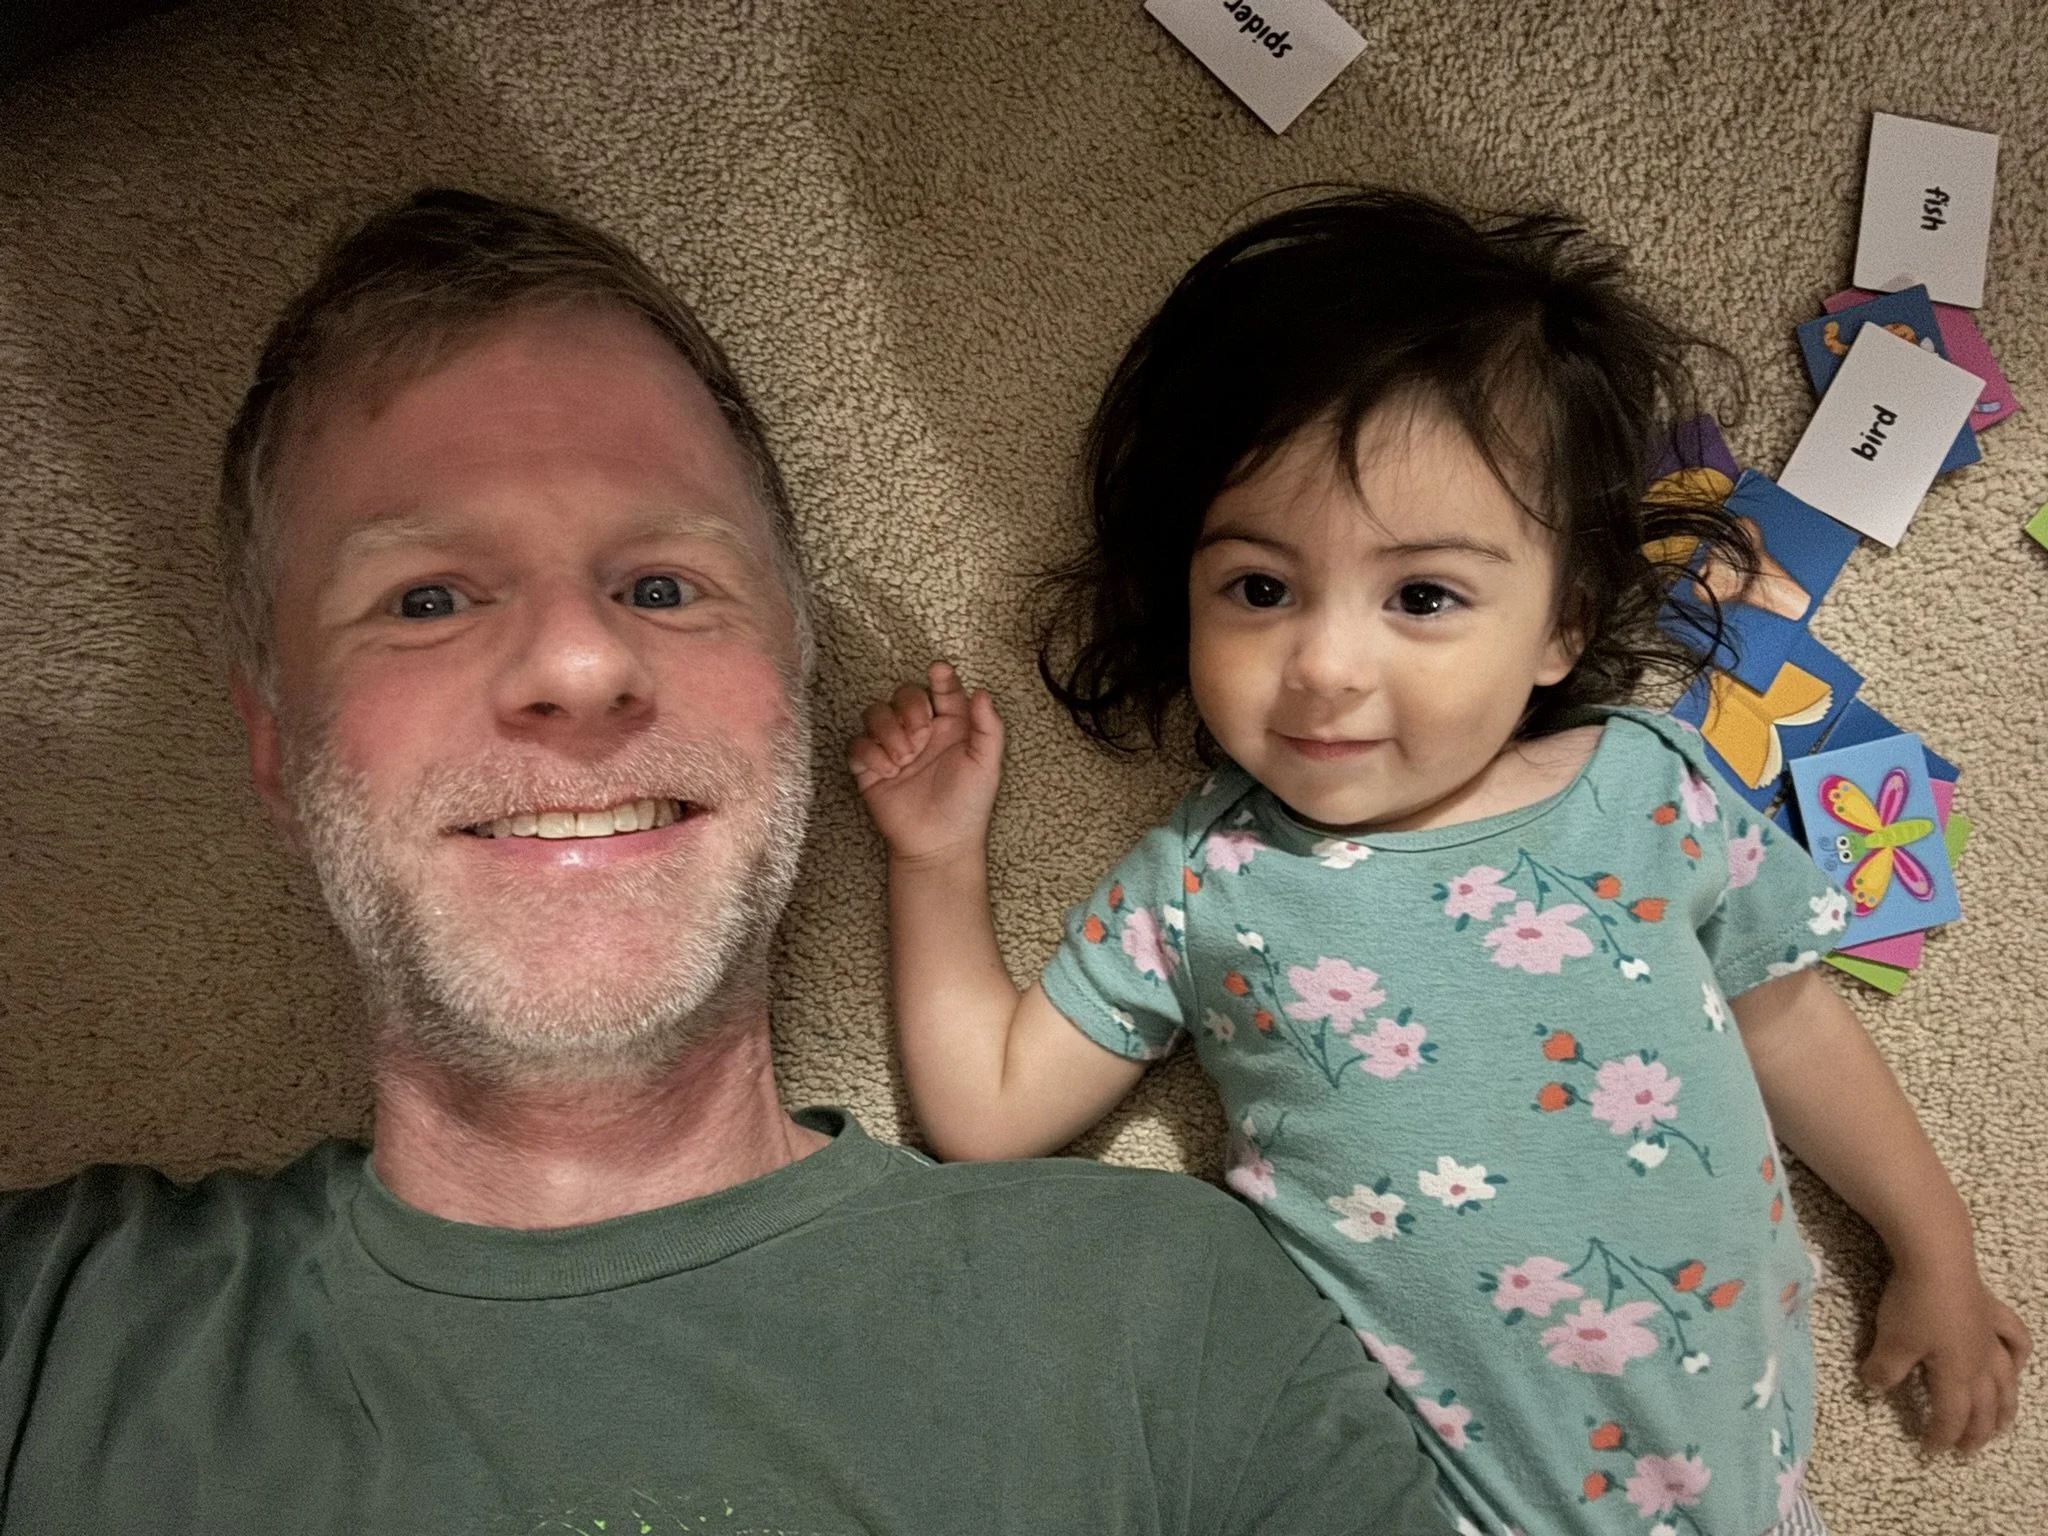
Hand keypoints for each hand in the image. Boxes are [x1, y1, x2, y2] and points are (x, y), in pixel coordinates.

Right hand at [848, 661, 1003, 864]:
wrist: (939, 843)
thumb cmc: (968, 805)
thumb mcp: (987, 765)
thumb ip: (988, 727)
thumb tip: (981, 692)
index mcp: (951, 725)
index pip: (943, 689)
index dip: (941, 677)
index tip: (938, 670)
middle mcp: (921, 731)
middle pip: (904, 694)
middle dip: (909, 707)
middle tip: (919, 735)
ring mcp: (893, 747)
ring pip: (875, 712)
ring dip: (888, 730)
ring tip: (904, 758)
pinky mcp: (870, 767)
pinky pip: (857, 743)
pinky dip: (869, 752)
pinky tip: (888, 772)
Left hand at [1860, 1261, 2030, 1452]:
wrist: (1937, 1259)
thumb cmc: (1913, 1304)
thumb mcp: (1891, 1342)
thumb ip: (1884, 1371)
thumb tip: (1873, 1388)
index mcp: (1955, 1375)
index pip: (1952, 1416)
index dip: (1942, 1436)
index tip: (1930, 1451)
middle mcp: (1981, 1362)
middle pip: (1985, 1406)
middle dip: (1977, 1432)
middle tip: (1968, 1450)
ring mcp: (1991, 1336)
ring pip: (2007, 1381)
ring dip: (2006, 1407)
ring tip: (2002, 1425)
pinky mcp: (1993, 1310)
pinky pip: (2015, 1338)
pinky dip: (2019, 1356)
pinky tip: (2015, 1364)